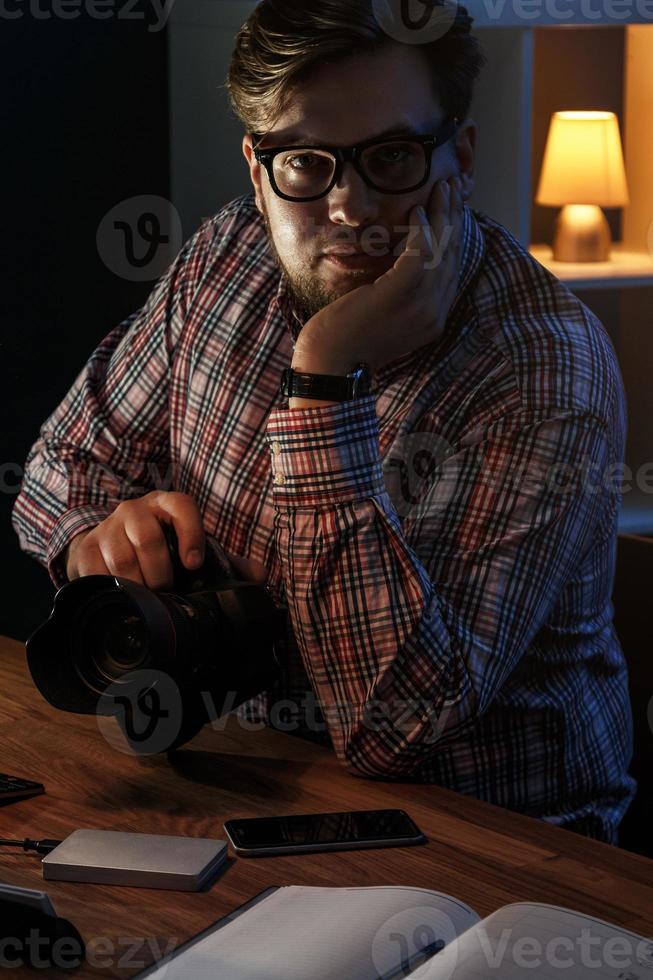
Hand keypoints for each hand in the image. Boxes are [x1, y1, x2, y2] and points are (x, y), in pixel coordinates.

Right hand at [64, 490, 269, 588]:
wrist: (110, 543)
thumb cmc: (161, 548)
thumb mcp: (191, 548)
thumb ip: (226, 561)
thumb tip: (260, 576)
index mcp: (166, 504)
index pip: (182, 506)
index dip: (191, 533)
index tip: (194, 564)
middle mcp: (135, 509)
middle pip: (147, 538)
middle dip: (161, 572)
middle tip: (166, 590)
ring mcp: (107, 527)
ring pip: (121, 557)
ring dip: (137, 584)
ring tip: (146, 597)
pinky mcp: (85, 547)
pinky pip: (95, 571)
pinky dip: (110, 588)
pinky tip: (120, 596)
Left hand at [292, 175, 463, 374]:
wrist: (329, 365)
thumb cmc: (346, 340)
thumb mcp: (383, 317)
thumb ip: (400, 296)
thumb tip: (401, 266)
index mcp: (432, 321)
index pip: (451, 270)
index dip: (454, 235)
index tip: (451, 209)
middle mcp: (434, 315)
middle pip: (452, 256)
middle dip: (454, 217)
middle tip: (453, 187)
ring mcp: (419, 307)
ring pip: (441, 251)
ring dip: (443, 214)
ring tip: (442, 187)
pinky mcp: (398, 296)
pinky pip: (420, 255)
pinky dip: (421, 231)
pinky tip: (417, 211)